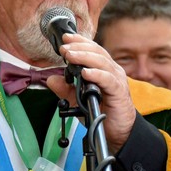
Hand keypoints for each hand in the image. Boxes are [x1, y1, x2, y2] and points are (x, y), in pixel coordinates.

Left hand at [46, 33, 135, 152]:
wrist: (117, 132)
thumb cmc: (101, 112)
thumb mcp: (78, 100)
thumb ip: (65, 89)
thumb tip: (51, 79)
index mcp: (103, 69)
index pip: (92, 50)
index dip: (79, 42)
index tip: (65, 38)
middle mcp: (111, 71)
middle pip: (96, 52)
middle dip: (79, 47)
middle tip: (64, 48)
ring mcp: (116, 80)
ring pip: (102, 62)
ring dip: (84, 57)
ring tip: (70, 56)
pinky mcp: (118, 91)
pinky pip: (107, 79)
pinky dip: (96, 74)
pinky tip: (85, 73)